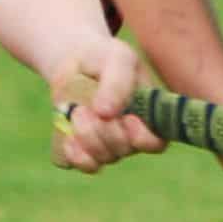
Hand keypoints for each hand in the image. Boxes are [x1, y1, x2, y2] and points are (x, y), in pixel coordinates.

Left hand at [48, 39, 166, 173]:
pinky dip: (71, 153)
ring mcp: (105, 146)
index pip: (156, 143)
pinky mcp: (80, 151)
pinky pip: (75, 163)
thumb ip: (118, 81)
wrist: (74, 60)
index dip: (143, 140)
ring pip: (100, 159)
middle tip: (85, 108)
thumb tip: (106, 113)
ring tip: (75, 111)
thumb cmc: (105, 58)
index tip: (128, 119)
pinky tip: (67, 134)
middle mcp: (129, 137)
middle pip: (122, 150)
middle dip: (103, 131)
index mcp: (147, 117)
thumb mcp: (118, 57)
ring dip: (85, 138)